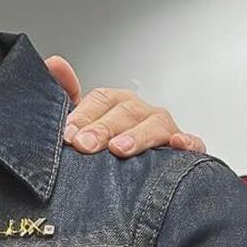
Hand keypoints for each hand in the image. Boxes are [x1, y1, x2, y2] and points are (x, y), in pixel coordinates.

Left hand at [47, 59, 207, 156]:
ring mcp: (164, 129)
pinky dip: (188, 142)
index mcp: (116, 104)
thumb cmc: (105, 149)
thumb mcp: (81, 126)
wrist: (132, 183)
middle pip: (124, 111)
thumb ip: (65, 95)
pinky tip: (178, 145)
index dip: (83, 114)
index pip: (101, 100)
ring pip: (154, 124)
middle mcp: (140, 112)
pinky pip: (192, 142)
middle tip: (84, 145)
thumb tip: (54, 63)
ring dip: (137, 136)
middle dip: (103, 128)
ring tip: (119, 149)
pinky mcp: (185, 148)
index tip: (67, 133)